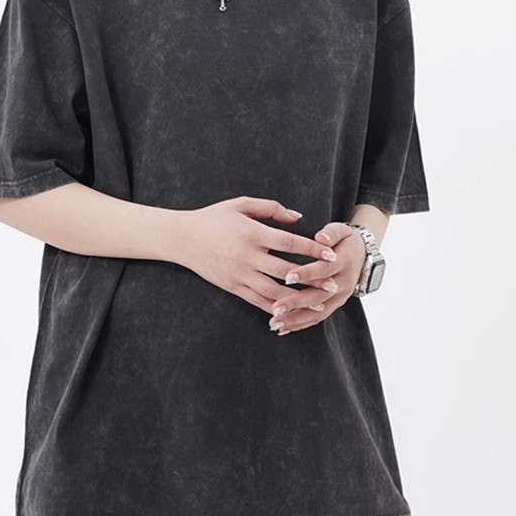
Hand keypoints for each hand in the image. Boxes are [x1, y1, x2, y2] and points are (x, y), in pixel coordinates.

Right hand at [178, 196, 338, 314]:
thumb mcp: (240, 204)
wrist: (182, 239)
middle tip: (333, 283)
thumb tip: (298, 217)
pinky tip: (292, 311)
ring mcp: (239, 274)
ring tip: (319, 303)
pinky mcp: (232, 287)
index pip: (289, 243)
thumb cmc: (213, 218)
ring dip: (299, 299)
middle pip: (286, 271)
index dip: (312, 249)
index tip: (330, 254)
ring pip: (274, 292)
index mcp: (252, 233)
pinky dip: (276, 308)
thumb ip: (271, 208)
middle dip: (312, 278)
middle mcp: (247, 256)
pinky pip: (258, 301)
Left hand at [266, 222, 366, 335]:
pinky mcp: (334, 305)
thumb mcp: (342, 231)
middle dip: (296, 303)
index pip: (324, 270)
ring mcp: (340, 297)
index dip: (307, 274)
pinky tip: (282, 329)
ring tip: (274, 324)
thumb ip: (331, 233)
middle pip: (319, 296)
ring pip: (318, 312)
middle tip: (276, 309)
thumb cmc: (345, 241)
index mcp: (344, 262)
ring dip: (295, 320)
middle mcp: (344, 283)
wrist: (363, 256)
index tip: (287, 277)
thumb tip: (321, 238)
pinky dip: (300, 324)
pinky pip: (318, 318)